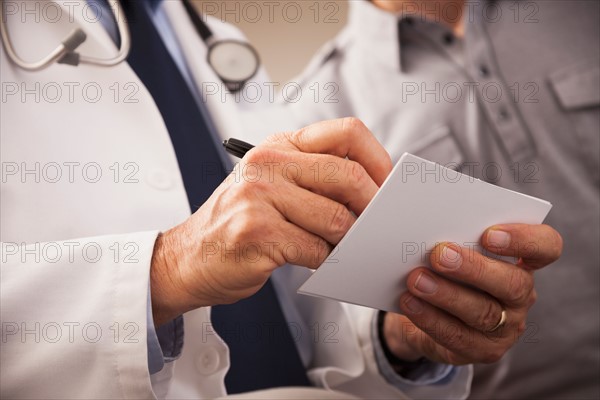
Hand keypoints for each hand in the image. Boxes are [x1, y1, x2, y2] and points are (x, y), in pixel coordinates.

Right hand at [150, 118, 392, 325]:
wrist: (188, 257)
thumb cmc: (237, 223)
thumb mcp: (272, 184)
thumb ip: (315, 178)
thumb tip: (373, 194)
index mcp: (280, 145)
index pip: (346, 133)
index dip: (378, 160)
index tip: (387, 186)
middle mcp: (268, 163)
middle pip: (348, 176)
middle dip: (372, 207)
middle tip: (375, 227)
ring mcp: (260, 196)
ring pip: (337, 219)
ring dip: (348, 241)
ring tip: (343, 248)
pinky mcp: (257, 232)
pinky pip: (316, 249)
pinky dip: (327, 261)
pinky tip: (319, 262)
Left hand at [383, 223, 562, 364]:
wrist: (421, 311)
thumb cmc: (440, 266)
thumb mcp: (446, 244)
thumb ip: (443, 225)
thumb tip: (411, 200)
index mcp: (521, 260)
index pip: (545, 246)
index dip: (525, 239)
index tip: (489, 233)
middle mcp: (520, 294)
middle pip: (513, 283)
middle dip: (474, 268)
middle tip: (439, 254)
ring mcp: (506, 326)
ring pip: (483, 313)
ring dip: (446, 295)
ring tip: (416, 279)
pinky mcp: (482, 350)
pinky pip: (458, 337)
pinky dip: (430, 318)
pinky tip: (409, 302)